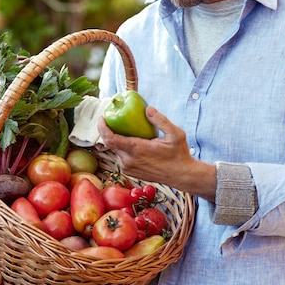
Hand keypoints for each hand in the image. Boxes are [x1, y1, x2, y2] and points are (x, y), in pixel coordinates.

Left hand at [98, 106, 215, 200]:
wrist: (181, 176)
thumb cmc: (179, 155)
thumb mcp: (175, 134)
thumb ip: (161, 120)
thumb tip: (147, 109)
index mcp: (136, 149)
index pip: (110, 139)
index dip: (102, 128)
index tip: (102, 118)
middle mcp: (129, 160)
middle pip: (111, 144)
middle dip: (110, 131)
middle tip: (115, 119)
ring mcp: (129, 168)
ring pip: (116, 151)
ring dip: (118, 140)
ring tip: (127, 130)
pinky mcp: (131, 173)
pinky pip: (122, 158)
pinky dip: (123, 149)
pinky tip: (133, 142)